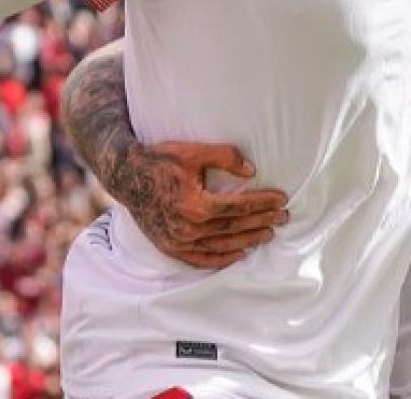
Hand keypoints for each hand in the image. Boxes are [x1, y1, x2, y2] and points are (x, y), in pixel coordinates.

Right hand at [108, 141, 288, 268]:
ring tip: (267, 234)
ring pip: (221, 246)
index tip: (282, 199)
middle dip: (262, 222)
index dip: (263, 203)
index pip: (240, 207)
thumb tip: (252, 171)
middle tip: (284, 217)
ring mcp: (178, 241)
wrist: (126, 176)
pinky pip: (200, 260)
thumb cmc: (161, 160)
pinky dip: (221, 259)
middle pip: (235, 228)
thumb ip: (225, 157)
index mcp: (196, 205)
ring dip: (247, 241)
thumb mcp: (193, 152)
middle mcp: (189, 228)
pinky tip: (237, 255)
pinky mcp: (170, 247)